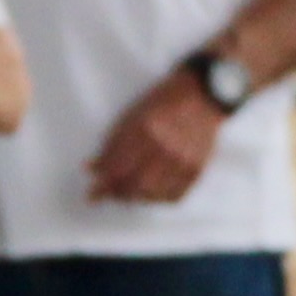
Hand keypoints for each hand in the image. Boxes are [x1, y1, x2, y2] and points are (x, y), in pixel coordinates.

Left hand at [85, 71, 226, 205]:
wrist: (204, 96)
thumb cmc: (163, 101)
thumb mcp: (133, 115)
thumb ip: (112, 143)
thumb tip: (91, 169)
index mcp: (144, 129)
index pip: (117, 168)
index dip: (103, 185)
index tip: (93, 194)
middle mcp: (164, 147)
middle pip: (133, 184)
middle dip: (116, 194)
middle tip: (107, 195)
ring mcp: (182, 160)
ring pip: (152, 193)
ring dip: (134, 198)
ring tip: (126, 193)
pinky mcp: (195, 169)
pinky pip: (173, 196)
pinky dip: (157, 199)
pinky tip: (149, 194)